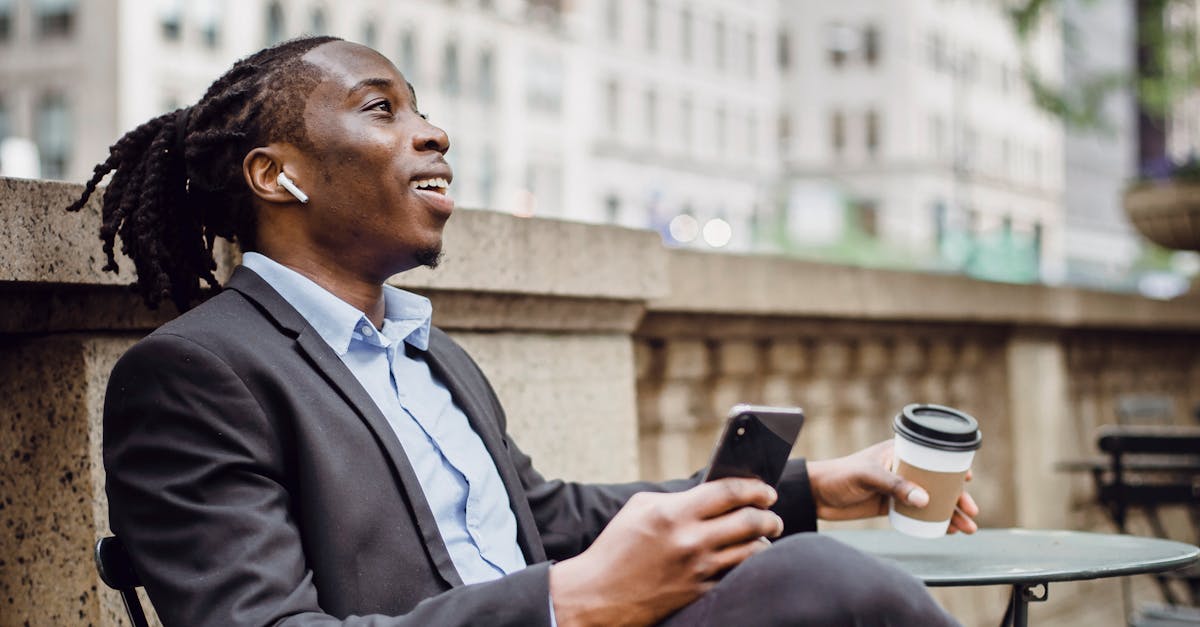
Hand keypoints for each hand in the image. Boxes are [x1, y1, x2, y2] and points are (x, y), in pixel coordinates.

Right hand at [549, 479, 783, 626]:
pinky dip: (747, 565)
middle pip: (750, 521)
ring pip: (752, 551)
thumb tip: (711, 492)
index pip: (729, 492)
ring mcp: (698, 570)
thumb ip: (677, 497)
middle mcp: (691, 541)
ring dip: (764, 540)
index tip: (765, 490)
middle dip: (769, 515)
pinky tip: (747, 558)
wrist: (599, 595)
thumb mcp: (640, 508)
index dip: (754, 488)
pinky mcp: (700, 593)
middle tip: (772, 513)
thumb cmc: (617, 546)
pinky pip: (737, 575)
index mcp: (674, 513)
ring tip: (766, 535)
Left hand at [806, 440, 979, 533]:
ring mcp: (898, 488)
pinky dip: (934, 522)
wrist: (816, 495)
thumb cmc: (839, 476)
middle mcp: (902, 469)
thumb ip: (895, 486)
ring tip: (967, 529)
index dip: (953, 468)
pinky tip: (948, 531)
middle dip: (958, 498)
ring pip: (931, 501)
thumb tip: (926, 500)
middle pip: (938, 483)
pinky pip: (918, 514)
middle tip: (972, 513)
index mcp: (898, 452)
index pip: (932, 458)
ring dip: (950, 514)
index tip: (968, 479)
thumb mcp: (868, 476)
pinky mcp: (891, 506)